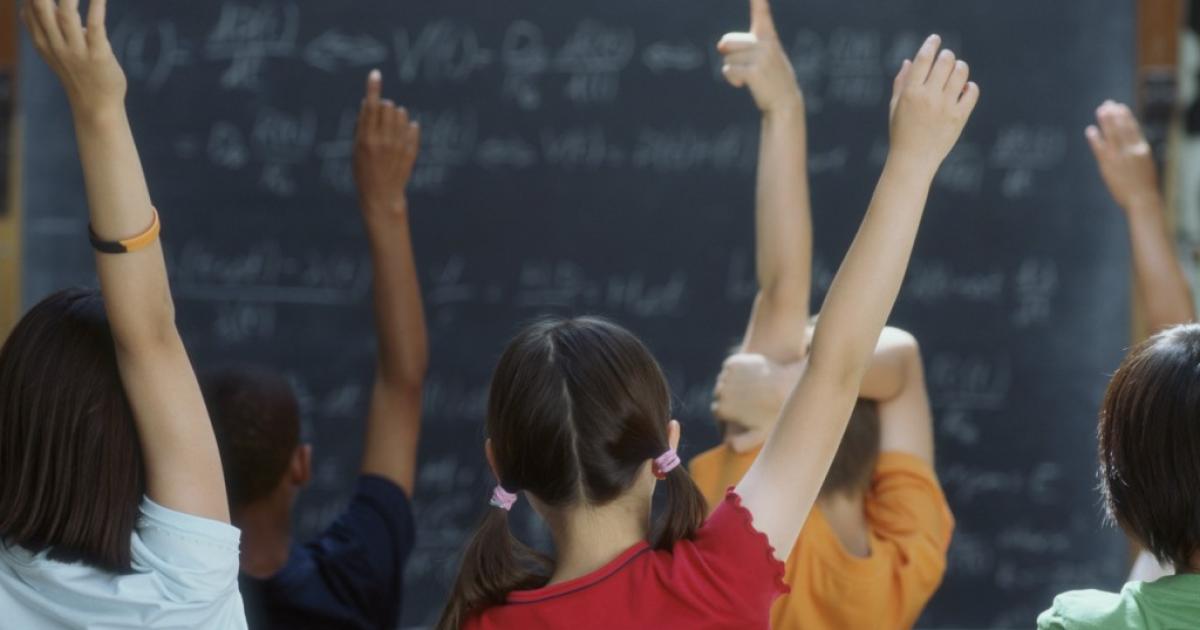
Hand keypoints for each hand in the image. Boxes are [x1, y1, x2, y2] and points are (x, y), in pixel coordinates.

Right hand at [22, 0, 125, 119]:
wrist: (96, 107)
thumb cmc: (77, 74)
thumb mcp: (54, 51)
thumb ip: (44, 28)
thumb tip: (28, 7)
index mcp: (42, 41)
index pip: (30, 9)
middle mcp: (55, 44)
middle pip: (42, 9)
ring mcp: (76, 50)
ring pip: (67, 16)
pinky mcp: (98, 55)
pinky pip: (95, 28)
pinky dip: (96, 9)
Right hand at [354, 70, 420, 219]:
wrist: (381, 196)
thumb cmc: (364, 171)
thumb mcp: (356, 149)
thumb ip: (361, 126)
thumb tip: (368, 102)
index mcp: (366, 139)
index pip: (370, 106)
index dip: (372, 88)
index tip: (375, 73)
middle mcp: (383, 140)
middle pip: (388, 106)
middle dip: (384, 107)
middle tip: (380, 118)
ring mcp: (399, 145)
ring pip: (402, 114)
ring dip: (396, 115)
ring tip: (391, 128)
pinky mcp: (411, 150)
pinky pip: (413, 126)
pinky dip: (408, 127)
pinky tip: (402, 137)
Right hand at [712, 353, 804, 442]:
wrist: (786, 384)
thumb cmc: (775, 412)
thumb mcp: (760, 433)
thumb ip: (742, 444)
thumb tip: (729, 446)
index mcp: (722, 409)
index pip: (719, 411)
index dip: (730, 412)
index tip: (742, 411)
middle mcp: (720, 391)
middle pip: (720, 395)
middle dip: (729, 397)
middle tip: (748, 399)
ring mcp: (726, 375)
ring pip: (724, 380)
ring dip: (732, 383)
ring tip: (750, 387)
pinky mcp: (733, 362)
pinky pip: (730, 368)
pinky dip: (736, 370)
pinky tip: (750, 376)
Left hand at [717, 0, 802, 113]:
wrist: (785, 102)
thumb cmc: (770, 77)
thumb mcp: (761, 55)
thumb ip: (740, 46)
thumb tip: (720, 45)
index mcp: (768, 36)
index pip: (761, 11)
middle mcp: (766, 43)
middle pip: (727, 42)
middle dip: (729, 56)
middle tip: (747, 66)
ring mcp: (761, 56)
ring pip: (728, 59)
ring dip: (734, 71)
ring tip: (753, 76)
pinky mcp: (754, 71)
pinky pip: (729, 70)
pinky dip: (732, 79)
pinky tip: (745, 84)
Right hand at [888, 35, 978, 171]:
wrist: (913, 161)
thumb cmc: (901, 133)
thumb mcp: (895, 107)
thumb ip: (901, 83)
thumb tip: (909, 61)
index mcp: (910, 92)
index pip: (923, 59)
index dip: (930, 45)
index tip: (935, 39)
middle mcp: (928, 97)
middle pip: (945, 62)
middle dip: (947, 56)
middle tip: (947, 58)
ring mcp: (945, 107)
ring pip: (960, 73)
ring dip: (960, 67)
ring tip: (957, 69)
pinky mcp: (959, 117)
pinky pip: (972, 92)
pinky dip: (970, 87)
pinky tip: (964, 88)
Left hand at [1086, 101, 1161, 211]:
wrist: (1141, 199)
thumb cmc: (1144, 184)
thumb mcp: (1145, 163)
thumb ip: (1137, 151)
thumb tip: (1130, 141)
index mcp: (1142, 148)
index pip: (1133, 128)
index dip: (1126, 116)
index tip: (1121, 107)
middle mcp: (1131, 149)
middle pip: (1121, 127)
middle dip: (1114, 114)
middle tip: (1108, 103)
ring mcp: (1119, 156)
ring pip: (1111, 134)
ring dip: (1105, 121)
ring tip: (1100, 110)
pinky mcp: (1108, 165)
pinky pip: (1099, 148)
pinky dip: (1094, 137)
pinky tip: (1090, 129)